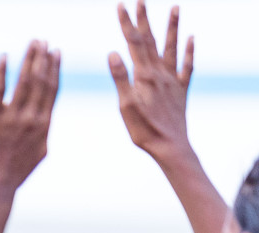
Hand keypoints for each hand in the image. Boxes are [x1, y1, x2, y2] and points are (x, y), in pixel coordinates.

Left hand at [0, 39, 59, 195]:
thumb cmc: (16, 172)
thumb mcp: (39, 151)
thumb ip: (43, 131)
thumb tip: (46, 119)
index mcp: (44, 124)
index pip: (52, 89)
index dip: (55, 68)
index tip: (57, 52)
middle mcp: (31, 118)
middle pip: (41, 81)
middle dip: (43, 58)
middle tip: (44, 41)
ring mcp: (12, 118)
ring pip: (24, 81)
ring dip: (29, 59)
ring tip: (32, 42)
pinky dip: (2, 71)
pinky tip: (4, 56)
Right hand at [109, 2, 193, 161]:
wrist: (170, 145)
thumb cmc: (144, 130)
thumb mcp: (126, 106)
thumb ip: (120, 78)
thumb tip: (113, 53)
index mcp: (145, 76)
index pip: (133, 43)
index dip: (127, 23)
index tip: (121, 5)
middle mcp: (161, 73)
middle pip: (151, 40)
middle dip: (144, 19)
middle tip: (140, 0)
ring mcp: (173, 80)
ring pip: (173, 47)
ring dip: (173, 27)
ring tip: (175, 8)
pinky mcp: (181, 89)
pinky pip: (187, 65)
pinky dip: (189, 50)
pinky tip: (191, 38)